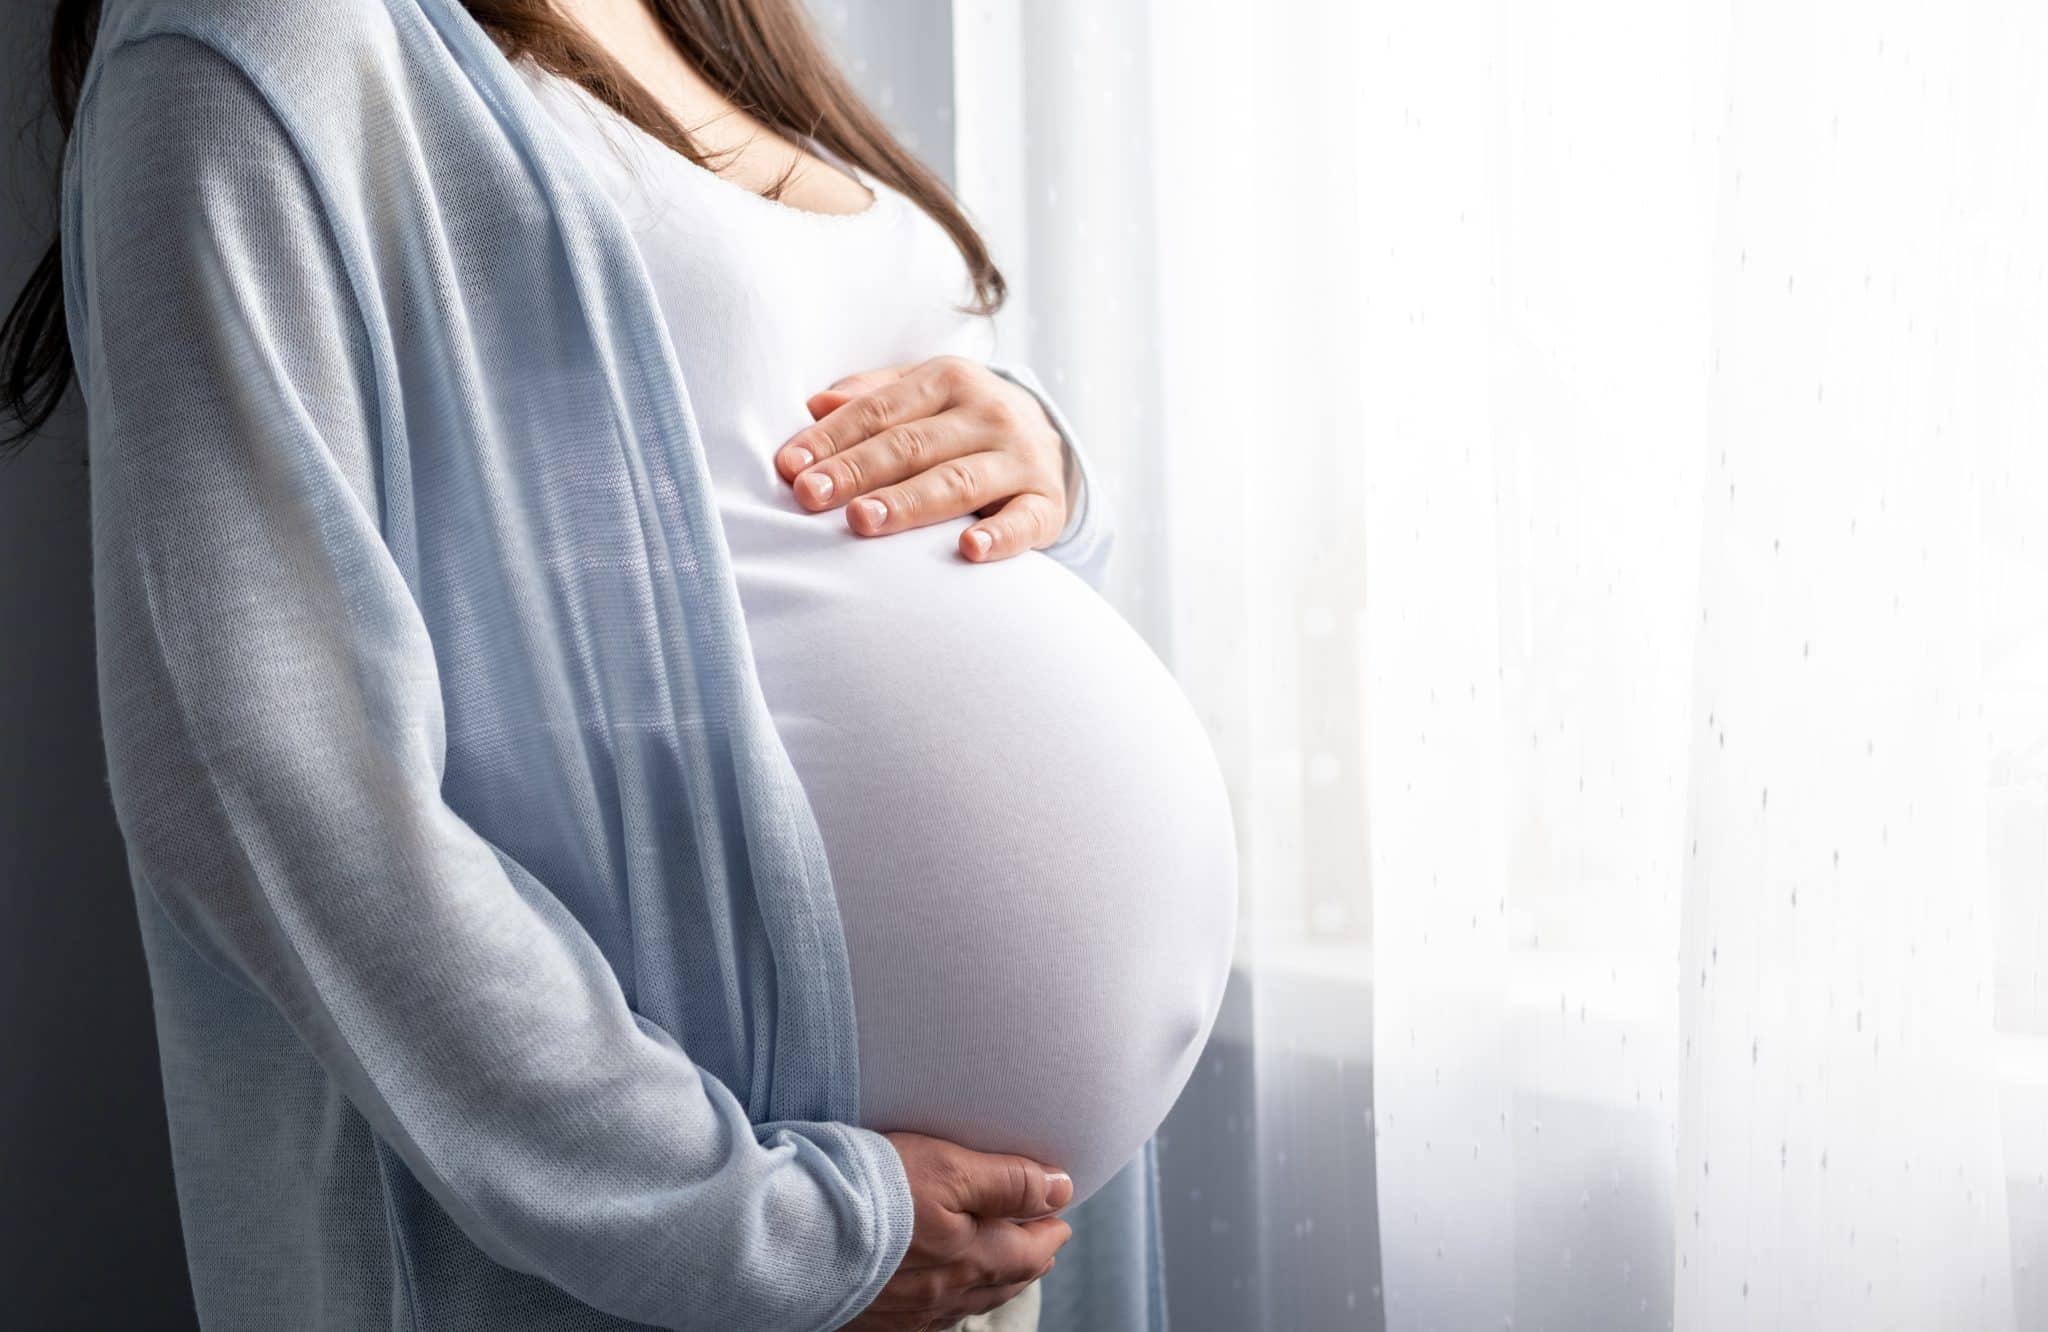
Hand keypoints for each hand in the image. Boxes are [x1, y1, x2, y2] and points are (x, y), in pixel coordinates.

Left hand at [775, 356, 1071, 563]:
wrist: (1048, 442)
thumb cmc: (961, 422)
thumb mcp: (922, 395)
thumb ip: (870, 398)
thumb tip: (814, 404)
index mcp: (949, 380)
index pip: (879, 411)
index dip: (832, 437)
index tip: (790, 466)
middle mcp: (988, 414)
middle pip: (912, 445)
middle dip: (857, 471)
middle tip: (810, 495)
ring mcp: (1021, 459)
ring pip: (957, 482)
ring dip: (908, 503)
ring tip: (862, 521)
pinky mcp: (1047, 504)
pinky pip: (1023, 522)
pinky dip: (1000, 537)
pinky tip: (970, 550)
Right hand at [840, 1131, 1073, 1331]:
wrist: (788, 1236)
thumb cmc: (870, 1193)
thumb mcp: (949, 1168)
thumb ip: (1008, 1181)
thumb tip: (1061, 1188)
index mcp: (973, 1258)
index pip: (1030, 1250)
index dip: (1049, 1230)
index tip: (1059, 1217)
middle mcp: (946, 1295)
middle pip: (1002, 1281)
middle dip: (1027, 1259)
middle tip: (1041, 1243)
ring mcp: (908, 1313)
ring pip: (966, 1301)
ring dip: (992, 1281)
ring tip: (1003, 1266)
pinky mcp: (872, 1319)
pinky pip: (926, 1316)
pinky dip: (948, 1300)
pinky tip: (941, 1294)